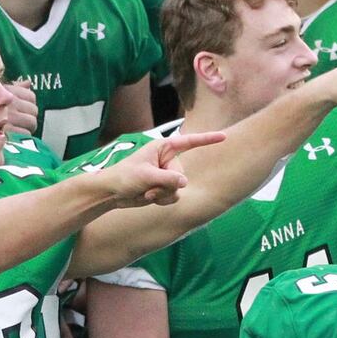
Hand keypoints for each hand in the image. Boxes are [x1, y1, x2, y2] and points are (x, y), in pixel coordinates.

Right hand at [6, 79, 38, 135]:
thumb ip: (14, 88)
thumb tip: (28, 82)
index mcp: (8, 91)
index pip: (31, 96)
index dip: (28, 104)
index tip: (22, 110)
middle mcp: (11, 102)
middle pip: (34, 110)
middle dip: (28, 117)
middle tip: (20, 122)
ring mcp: (10, 117)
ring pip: (32, 122)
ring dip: (26, 128)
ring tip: (17, 130)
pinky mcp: (9, 131)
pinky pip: (25, 134)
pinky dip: (21, 137)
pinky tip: (13, 137)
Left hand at [99, 130, 225, 207]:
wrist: (112, 193)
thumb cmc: (124, 176)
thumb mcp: (146, 175)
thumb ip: (168, 178)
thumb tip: (184, 183)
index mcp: (163, 148)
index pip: (189, 142)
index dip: (207, 139)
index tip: (224, 137)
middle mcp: (167, 160)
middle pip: (181, 175)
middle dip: (166, 184)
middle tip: (148, 186)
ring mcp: (166, 175)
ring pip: (178, 189)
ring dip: (162, 194)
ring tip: (146, 191)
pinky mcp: (163, 188)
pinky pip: (173, 197)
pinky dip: (161, 200)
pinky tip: (148, 196)